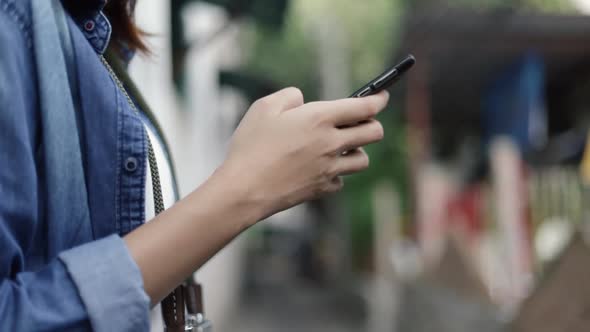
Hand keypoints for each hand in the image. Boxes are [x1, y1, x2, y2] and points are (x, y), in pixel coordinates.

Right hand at [218, 87, 388, 218]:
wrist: (244, 189)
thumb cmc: (251, 146)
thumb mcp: (264, 107)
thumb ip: (289, 96)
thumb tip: (302, 101)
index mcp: (319, 118)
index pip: (364, 107)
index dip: (378, 99)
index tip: (381, 97)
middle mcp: (331, 143)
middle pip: (374, 133)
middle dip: (372, 125)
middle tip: (360, 123)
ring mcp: (329, 168)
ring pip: (363, 160)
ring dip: (356, 151)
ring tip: (339, 147)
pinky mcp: (322, 188)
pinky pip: (341, 180)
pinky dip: (335, 174)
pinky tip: (320, 169)